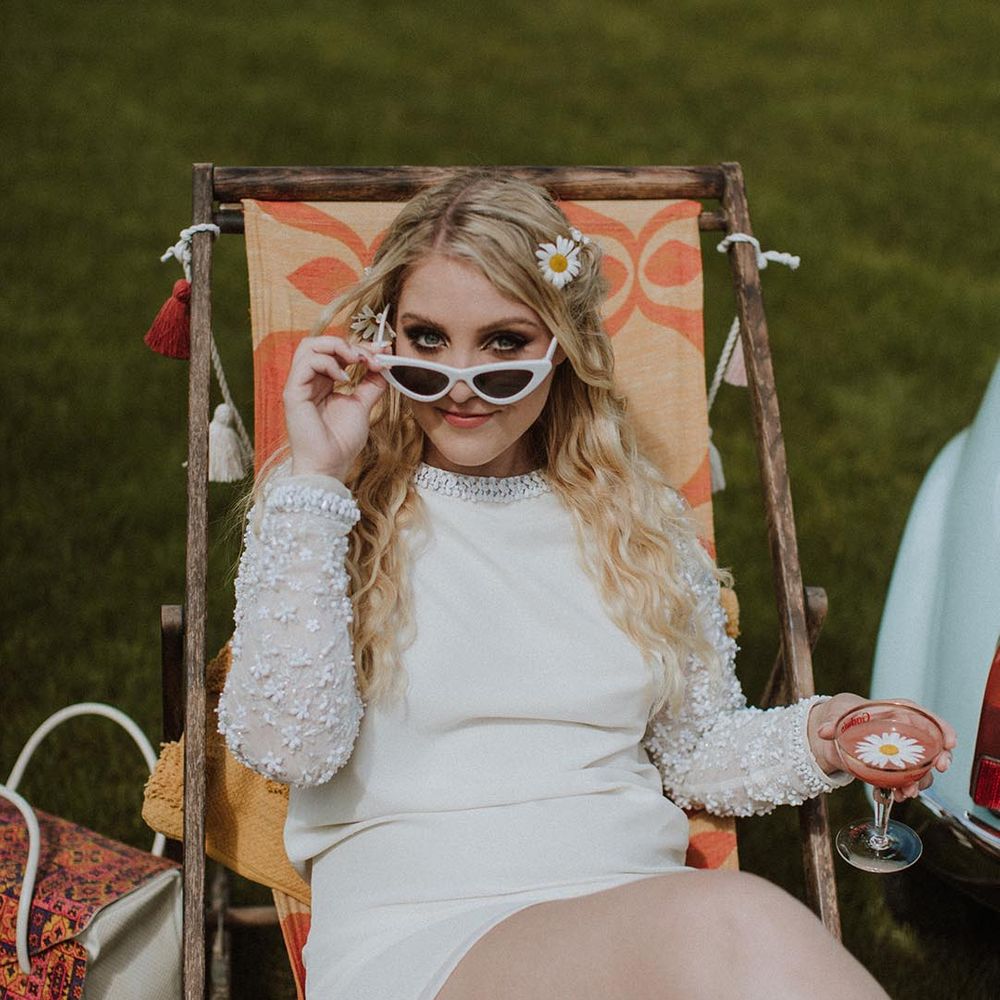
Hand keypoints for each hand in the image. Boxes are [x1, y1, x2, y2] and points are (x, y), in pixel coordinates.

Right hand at [283, 336, 390, 480]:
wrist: (330, 465)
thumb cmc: (341, 441)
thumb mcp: (362, 405)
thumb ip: (371, 384)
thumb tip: (384, 365)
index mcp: (322, 382)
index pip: (335, 351)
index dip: (360, 346)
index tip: (383, 351)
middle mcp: (308, 380)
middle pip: (319, 342)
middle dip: (348, 343)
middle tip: (370, 356)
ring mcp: (298, 385)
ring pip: (308, 345)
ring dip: (337, 347)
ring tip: (357, 361)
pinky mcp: (292, 393)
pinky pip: (306, 363)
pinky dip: (329, 364)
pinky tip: (343, 380)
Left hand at [808, 694, 956, 801]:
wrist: (831, 733)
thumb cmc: (841, 714)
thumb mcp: (837, 712)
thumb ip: (832, 722)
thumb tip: (824, 731)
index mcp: (895, 713)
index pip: (925, 717)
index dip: (941, 727)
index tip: (949, 741)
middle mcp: (904, 734)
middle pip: (932, 745)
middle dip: (941, 757)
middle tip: (939, 767)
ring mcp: (900, 754)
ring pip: (922, 768)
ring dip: (921, 781)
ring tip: (909, 791)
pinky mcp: (891, 769)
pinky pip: (905, 781)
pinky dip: (905, 790)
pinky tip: (898, 796)